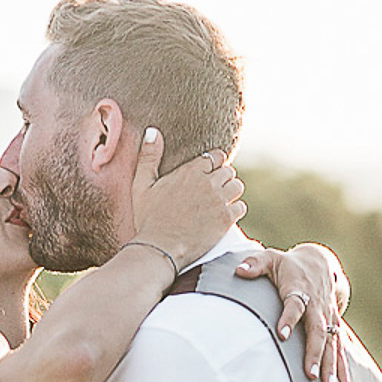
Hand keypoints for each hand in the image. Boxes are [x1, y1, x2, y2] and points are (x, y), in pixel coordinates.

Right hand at [131, 132, 245, 273]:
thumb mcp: (141, 186)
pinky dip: (235, 211)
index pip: (215, 157)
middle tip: (214, 191)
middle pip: (228, 171)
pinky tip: (224, 217)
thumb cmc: (148, 220)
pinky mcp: (225, 219)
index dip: (214, 164)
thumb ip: (149, 157)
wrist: (159, 250)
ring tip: (221, 202)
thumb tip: (153, 131)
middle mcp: (208, 182)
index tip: (209, 174)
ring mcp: (218, 200)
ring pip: (237, 187)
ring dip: (231, 193)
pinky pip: (240, 207)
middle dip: (223, 179)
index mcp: (190, 170)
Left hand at [236, 242, 350, 381]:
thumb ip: (256, 264)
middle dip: (314, 353)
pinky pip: (340, 347)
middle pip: (317, 330)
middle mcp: (317, 306)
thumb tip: (239, 269)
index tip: (281, 334)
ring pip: (332, 342)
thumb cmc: (289, 265)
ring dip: (331, 365)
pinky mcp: (334, 326)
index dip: (288, 318)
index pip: (295, 304)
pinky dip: (343, 367)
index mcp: (300, 290)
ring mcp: (328, 317)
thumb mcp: (271, 259)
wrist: (320, 262)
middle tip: (309, 374)